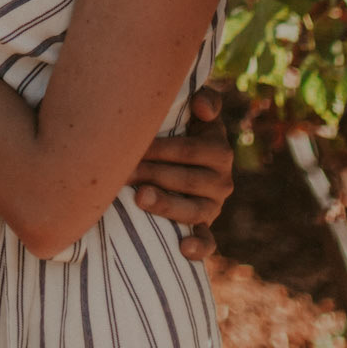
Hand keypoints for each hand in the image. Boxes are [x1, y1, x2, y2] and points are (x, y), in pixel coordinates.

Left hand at [129, 85, 233, 263]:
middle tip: (124, 172)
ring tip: (139, 199)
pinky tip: (182, 248)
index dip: (161, 149)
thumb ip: (205, 100)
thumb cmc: (181, 128)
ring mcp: (214, 206)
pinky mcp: (205, 228)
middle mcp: (222, 180)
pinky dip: (198, 247)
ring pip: (194, 211)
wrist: (181, 159)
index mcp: (219, 150)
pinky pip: (208, 242)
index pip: (190, 150)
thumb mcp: (195, 112)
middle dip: (153, 174)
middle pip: (187, 180)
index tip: (135, 146)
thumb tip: (202, 106)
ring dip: (166, 205)